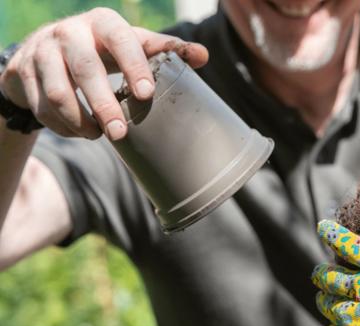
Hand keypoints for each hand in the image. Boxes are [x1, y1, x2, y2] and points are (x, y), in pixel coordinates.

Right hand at [0, 7, 208, 139]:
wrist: (46, 50)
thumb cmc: (103, 49)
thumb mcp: (132, 45)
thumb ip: (165, 50)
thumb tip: (203, 57)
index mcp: (103, 23)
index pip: (121, 40)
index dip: (133, 65)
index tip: (146, 94)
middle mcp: (70, 32)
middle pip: (85, 68)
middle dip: (103, 104)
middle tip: (119, 133)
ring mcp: (42, 51)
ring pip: (58, 91)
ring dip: (79, 121)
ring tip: (99, 135)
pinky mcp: (22, 72)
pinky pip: (41, 106)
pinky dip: (62, 126)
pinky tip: (80, 133)